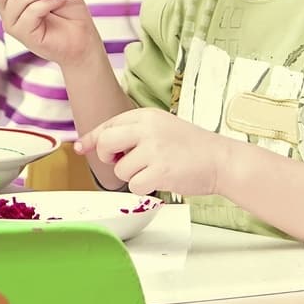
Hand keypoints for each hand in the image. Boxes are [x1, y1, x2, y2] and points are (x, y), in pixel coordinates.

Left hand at [77, 109, 226, 197]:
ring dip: (133, 176)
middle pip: (106, 144)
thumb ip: (130, 133)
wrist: (222, 160)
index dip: (92, 139)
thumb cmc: (191, 147)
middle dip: (108, 158)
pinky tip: (161, 180)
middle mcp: (147, 128)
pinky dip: (144, 188)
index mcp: (146, 115)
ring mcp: (154, 149)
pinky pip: (134, 185)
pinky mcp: (160, 170)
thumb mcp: (160, 128)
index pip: (108, 125)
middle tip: (123, 162)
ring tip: (155, 170)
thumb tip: (88, 145)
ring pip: (120, 170)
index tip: (81, 147)